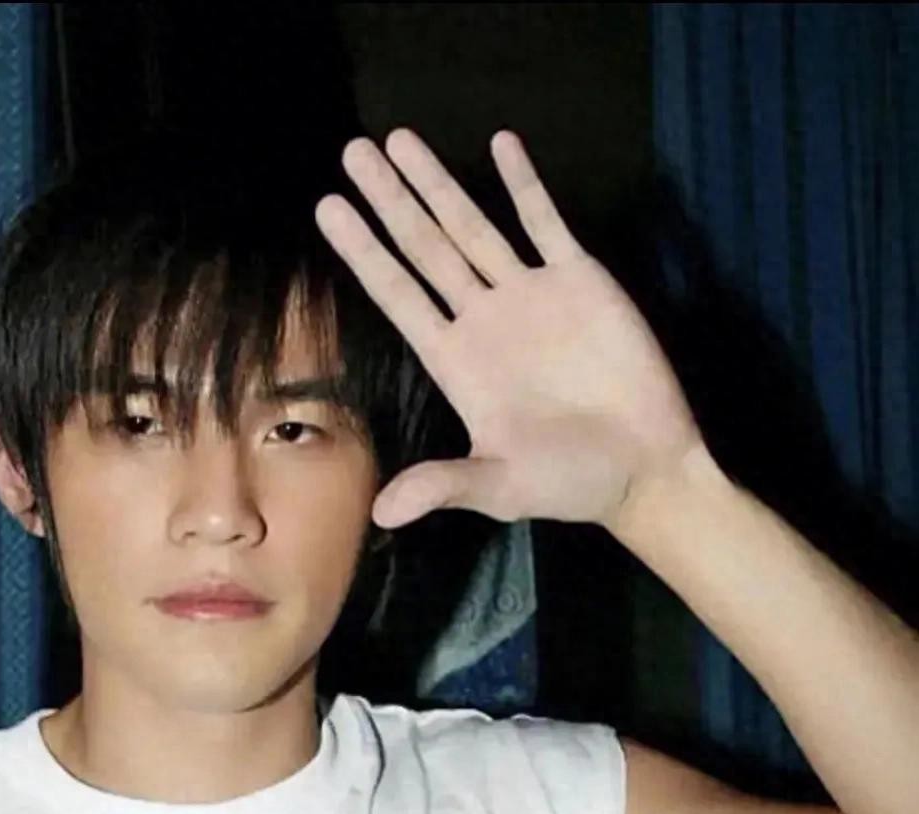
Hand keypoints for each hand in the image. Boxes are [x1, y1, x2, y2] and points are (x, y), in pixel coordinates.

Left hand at [313, 128, 703, 532]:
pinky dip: (524, 184)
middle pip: (424, 248)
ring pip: (473, 226)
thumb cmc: (571, 481)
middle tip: (352, 151)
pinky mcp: (580, 281)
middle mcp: (481, 319)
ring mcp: (528, 295)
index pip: (397, 294)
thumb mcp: (502, 487)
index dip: (363, 252)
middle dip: (389, 201)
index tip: (327, 208)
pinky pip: (546, 222)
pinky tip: (499, 144)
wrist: (646, 468)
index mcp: (455, 360)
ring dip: (439, 183)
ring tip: (400, 139)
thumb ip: (445, 484)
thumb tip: (380, 515)